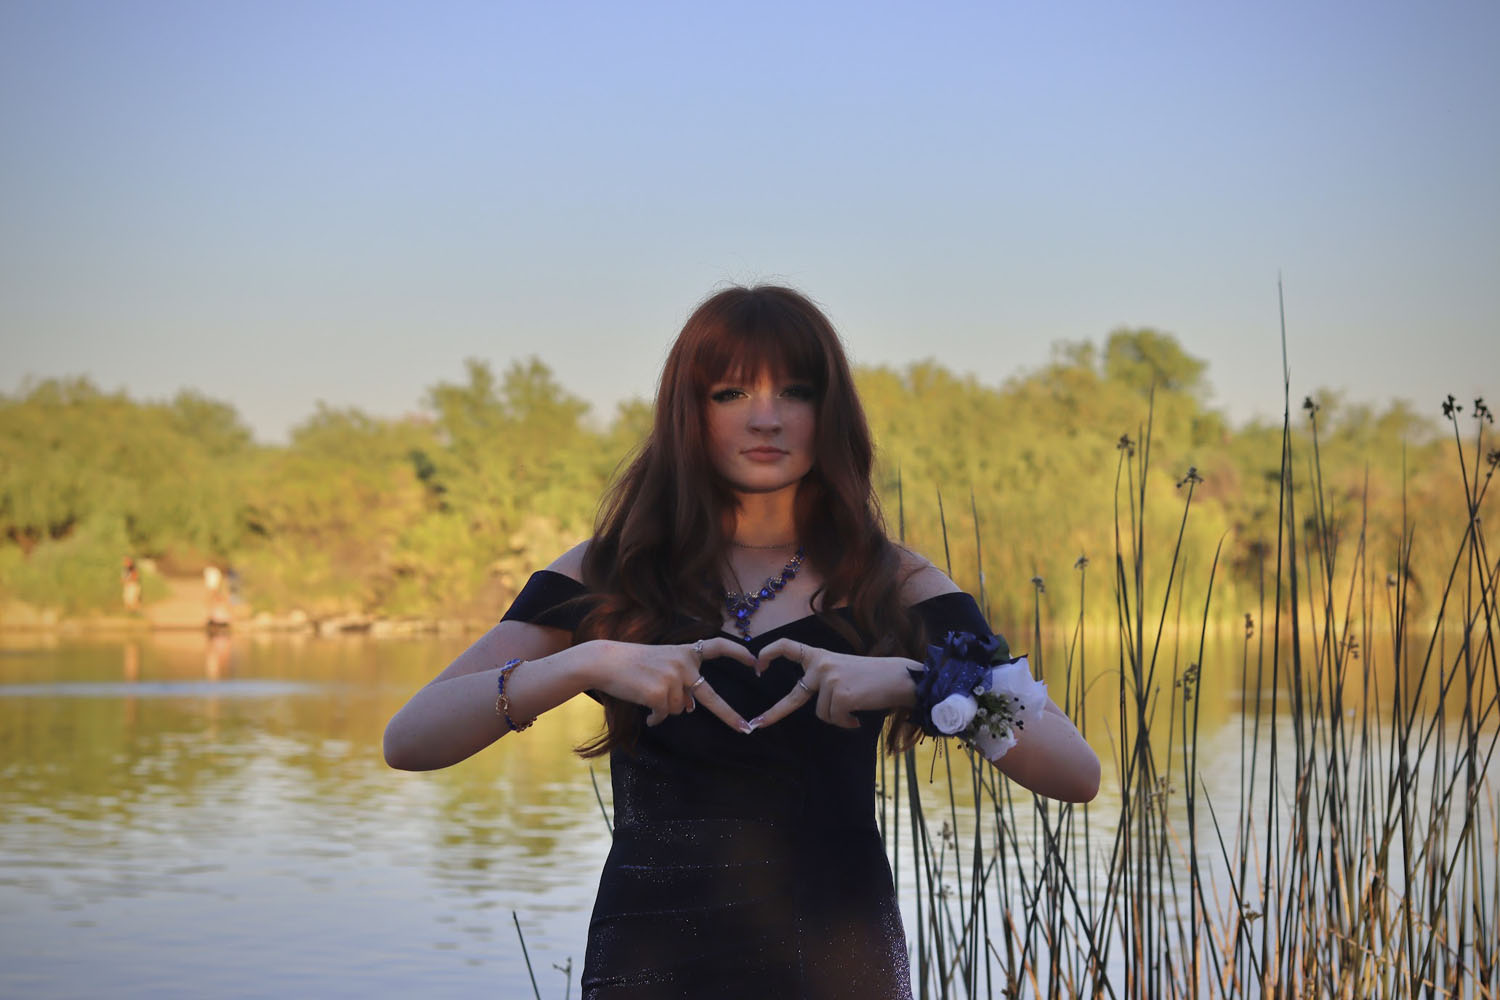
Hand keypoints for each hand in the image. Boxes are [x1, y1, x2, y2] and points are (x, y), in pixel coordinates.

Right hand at [590, 637, 758, 732]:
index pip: (719, 647)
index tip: (756, 662)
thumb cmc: (633, 663)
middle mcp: (685, 664)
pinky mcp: (660, 694)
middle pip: (711, 697)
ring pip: (679, 709)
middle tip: (746, 729)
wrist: (605, 661)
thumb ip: (681, 682)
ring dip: (665, 707)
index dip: (739, 654)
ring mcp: (673, 679)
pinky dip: (655, 717)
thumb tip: (690, 709)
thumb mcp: (663, 665)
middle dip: (730, 715)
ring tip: (646, 691)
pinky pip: (664, 715)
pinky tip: (643, 706)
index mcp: (687, 652)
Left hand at [749, 639, 916, 730]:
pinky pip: (835, 719)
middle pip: (794, 695)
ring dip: (838, 716)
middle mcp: (821, 665)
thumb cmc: (874, 676)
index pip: (788, 647)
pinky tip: (858, 714)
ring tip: (856, 706)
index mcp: (820, 656)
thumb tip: (812, 703)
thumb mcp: (843, 668)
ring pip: (822, 714)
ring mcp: (829, 680)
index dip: (769, 654)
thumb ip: (823, 679)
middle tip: (757, 724)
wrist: (900, 678)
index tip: (756, 665)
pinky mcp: (840, 696)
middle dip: (774, 713)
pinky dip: (847, 722)